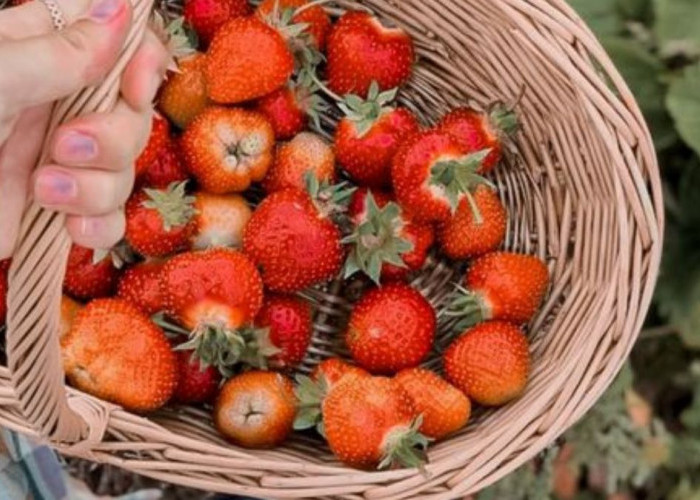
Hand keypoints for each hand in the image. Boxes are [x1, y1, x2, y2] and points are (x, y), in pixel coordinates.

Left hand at [0, 0, 167, 259]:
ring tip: (43, 190)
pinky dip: (100, 225)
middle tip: (65, 146)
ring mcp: (58, 160)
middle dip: (113, 137)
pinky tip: (71, 228)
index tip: (136, 85)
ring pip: (125, 168)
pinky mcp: (55, 210)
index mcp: (37, 56)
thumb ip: (60, 51)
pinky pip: (109, 216)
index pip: (116, 42)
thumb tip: (120, 10)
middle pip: (132, 113)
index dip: (141, 59)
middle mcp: (56, 105)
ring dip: (97, 186)